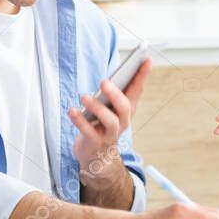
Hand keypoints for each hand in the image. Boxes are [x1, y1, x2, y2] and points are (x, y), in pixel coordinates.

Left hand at [68, 59, 151, 183]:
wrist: (96, 158)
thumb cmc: (101, 126)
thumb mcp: (109, 109)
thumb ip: (111, 95)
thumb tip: (109, 79)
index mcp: (126, 110)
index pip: (137, 90)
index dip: (142, 76)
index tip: (147, 60)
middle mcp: (122, 122)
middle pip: (125, 107)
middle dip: (115, 94)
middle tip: (103, 82)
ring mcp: (109, 134)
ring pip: (109, 121)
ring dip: (97, 107)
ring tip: (84, 97)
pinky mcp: (95, 143)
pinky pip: (88, 132)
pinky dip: (79, 120)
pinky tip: (72, 110)